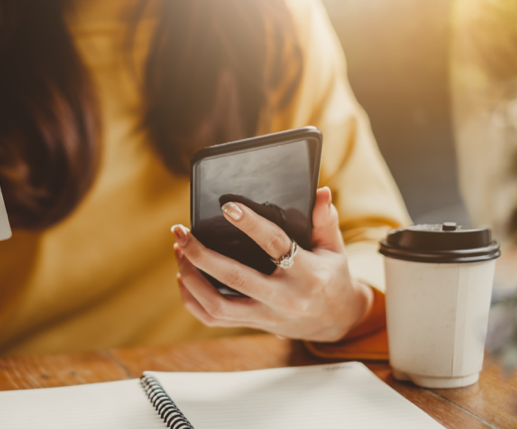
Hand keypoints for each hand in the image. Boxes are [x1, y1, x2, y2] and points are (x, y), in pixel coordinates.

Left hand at [172, 187, 372, 341]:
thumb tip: (320, 192)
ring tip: (180, 251)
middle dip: (201, 254)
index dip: (251, 225)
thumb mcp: (334, 248)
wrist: (337, 322)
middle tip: (181, 232)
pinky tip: (183, 277)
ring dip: (191, 278)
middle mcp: (284, 298)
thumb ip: (325, 220)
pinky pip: (213, 319)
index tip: (227, 207)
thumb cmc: (331, 277)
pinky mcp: (253, 325)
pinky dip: (192, 300)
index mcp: (307, 274)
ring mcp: (266, 315)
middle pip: (234, 278)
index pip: (275, 245)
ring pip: (217, 305)